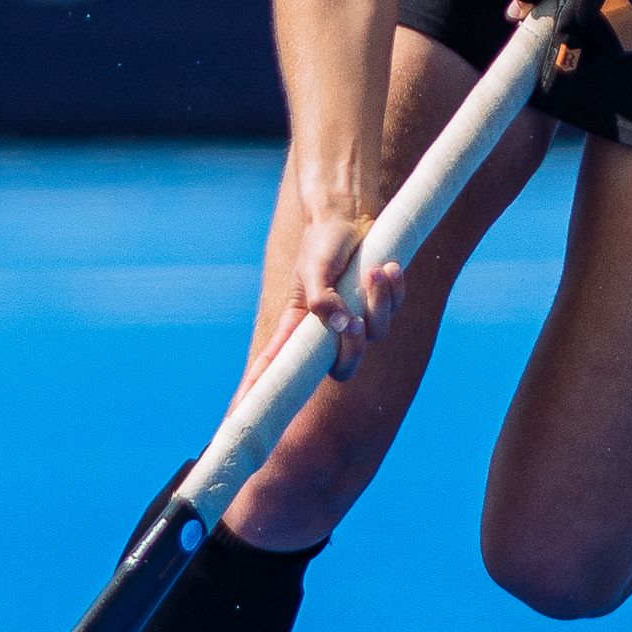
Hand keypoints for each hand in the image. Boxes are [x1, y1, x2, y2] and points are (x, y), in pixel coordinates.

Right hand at [247, 213, 405, 384]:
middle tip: (354, 320)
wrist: (348, 216)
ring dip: (379, 301)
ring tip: (375, 270)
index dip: (257, 394)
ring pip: (375, 334)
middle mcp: (326, 331)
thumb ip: (322, 298)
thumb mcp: (314, 267)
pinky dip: (393, 289)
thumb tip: (341, 324)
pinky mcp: (378, 305)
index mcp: (298, 327)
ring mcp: (354, 320)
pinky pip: (393, 310)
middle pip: (342, 368)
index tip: (237, 415)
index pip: (274, 368)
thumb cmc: (323, 242)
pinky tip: (388, 268)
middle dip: (354, 349)